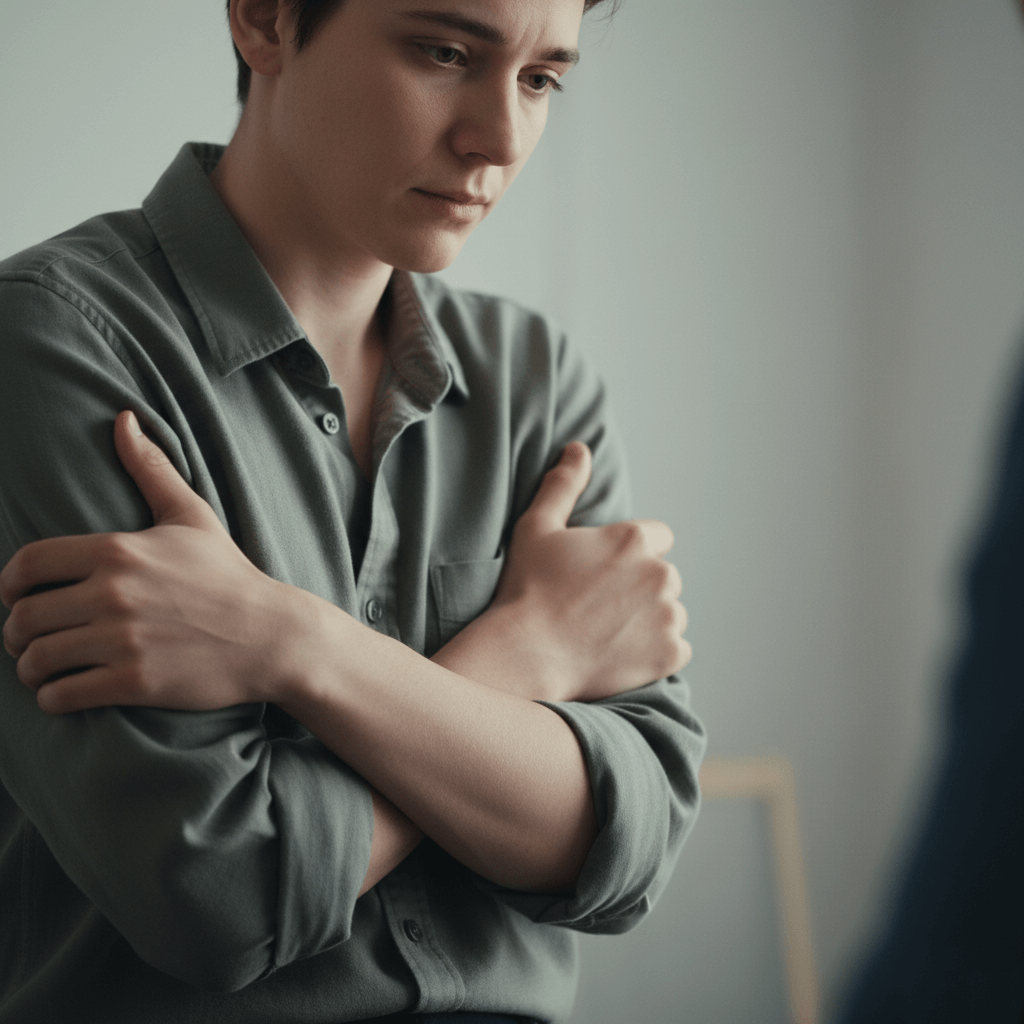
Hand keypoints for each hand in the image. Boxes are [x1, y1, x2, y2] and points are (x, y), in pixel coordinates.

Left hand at [0, 411, 305, 713]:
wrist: (270, 635)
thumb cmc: (229, 575)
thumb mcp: (191, 517)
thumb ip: (150, 469)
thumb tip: (123, 418)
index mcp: (118, 550)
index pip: (27, 564)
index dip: (8, 585)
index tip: (16, 598)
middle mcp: (112, 593)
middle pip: (24, 616)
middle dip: (15, 632)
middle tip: (27, 639)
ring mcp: (122, 640)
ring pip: (36, 658)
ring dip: (28, 668)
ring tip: (40, 669)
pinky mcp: (133, 682)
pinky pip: (61, 695)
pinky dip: (51, 697)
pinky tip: (63, 691)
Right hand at [434, 442, 690, 703]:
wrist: (526, 654)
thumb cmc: (527, 588)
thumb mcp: (537, 527)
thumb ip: (564, 485)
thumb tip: (579, 448)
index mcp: (634, 539)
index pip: (659, 537)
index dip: (631, 553)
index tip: (604, 573)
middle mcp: (660, 574)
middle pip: (664, 575)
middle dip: (641, 586)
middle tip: (600, 605)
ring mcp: (668, 616)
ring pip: (671, 611)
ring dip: (650, 619)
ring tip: (607, 631)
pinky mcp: (670, 653)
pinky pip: (677, 648)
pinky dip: (656, 652)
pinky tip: (621, 652)